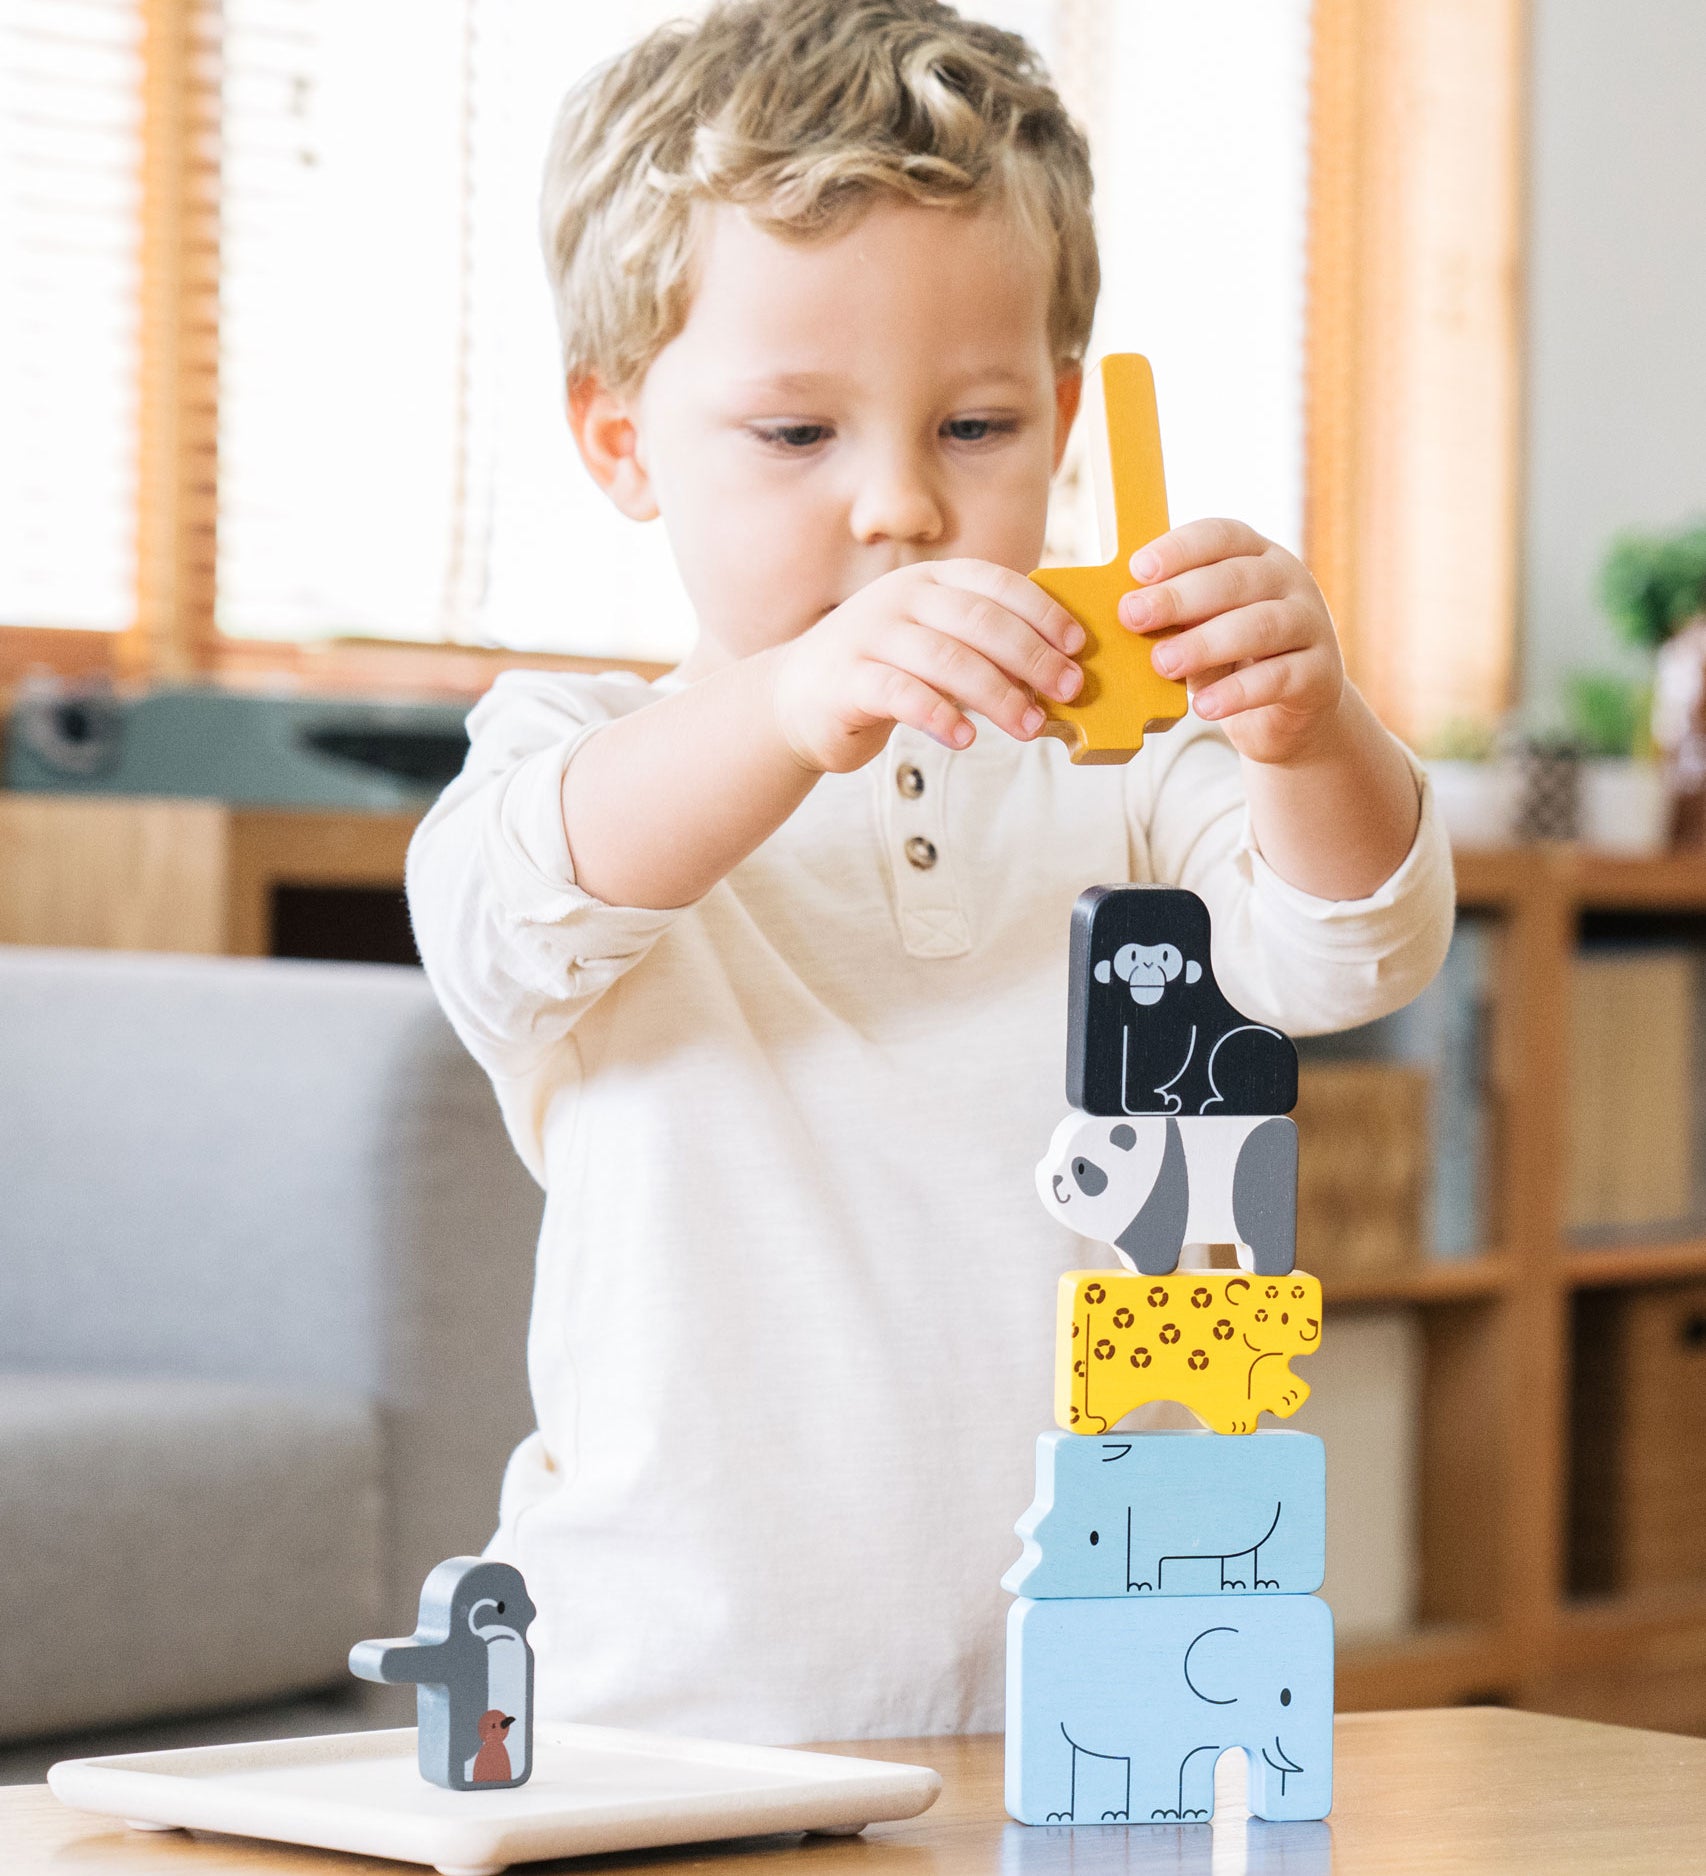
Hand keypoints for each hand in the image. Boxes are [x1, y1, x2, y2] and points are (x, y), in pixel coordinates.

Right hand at [771, 560, 1084, 773]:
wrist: (800, 698)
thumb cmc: (885, 672)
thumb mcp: (936, 644)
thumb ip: (984, 648)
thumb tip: (1055, 674)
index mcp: (930, 580)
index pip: (997, 583)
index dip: (1043, 612)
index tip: (1078, 645)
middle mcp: (901, 598)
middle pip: (980, 621)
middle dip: (1032, 656)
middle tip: (1068, 689)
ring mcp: (870, 635)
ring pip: (946, 658)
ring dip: (997, 693)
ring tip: (1029, 726)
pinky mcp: (848, 679)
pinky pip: (900, 693)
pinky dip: (937, 714)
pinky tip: (964, 737)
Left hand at [1119, 519, 1345, 766]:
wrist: (1288, 715)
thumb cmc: (1232, 660)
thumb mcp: (1200, 628)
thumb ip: (1175, 616)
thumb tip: (1127, 612)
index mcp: (1256, 555)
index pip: (1220, 536)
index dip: (1179, 549)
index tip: (1137, 570)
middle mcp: (1290, 580)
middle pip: (1236, 579)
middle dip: (1179, 596)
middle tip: (1133, 616)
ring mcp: (1311, 624)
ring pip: (1260, 625)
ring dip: (1205, 643)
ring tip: (1162, 663)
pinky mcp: (1320, 673)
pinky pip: (1278, 678)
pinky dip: (1237, 693)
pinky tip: (1203, 706)